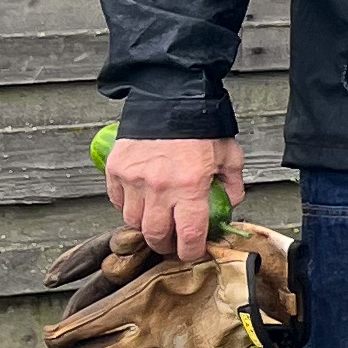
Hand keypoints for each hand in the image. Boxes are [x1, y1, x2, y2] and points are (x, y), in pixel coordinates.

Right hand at [105, 135, 242, 263]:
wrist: (171, 95)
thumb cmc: (201, 125)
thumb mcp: (229, 156)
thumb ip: (231, 185)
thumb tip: (229, 206)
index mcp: (190, 186)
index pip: (189, 234)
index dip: (191, 251)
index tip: (192, 252)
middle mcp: (159, 187)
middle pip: (155, 235)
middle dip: (165, 245)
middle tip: (171, 243)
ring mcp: (133, 179)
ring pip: (132, 222)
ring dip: (145, 227)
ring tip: (156, 220)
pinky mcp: (116, 169)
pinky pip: (117, 201)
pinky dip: (127, 207)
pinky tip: (140, 201)